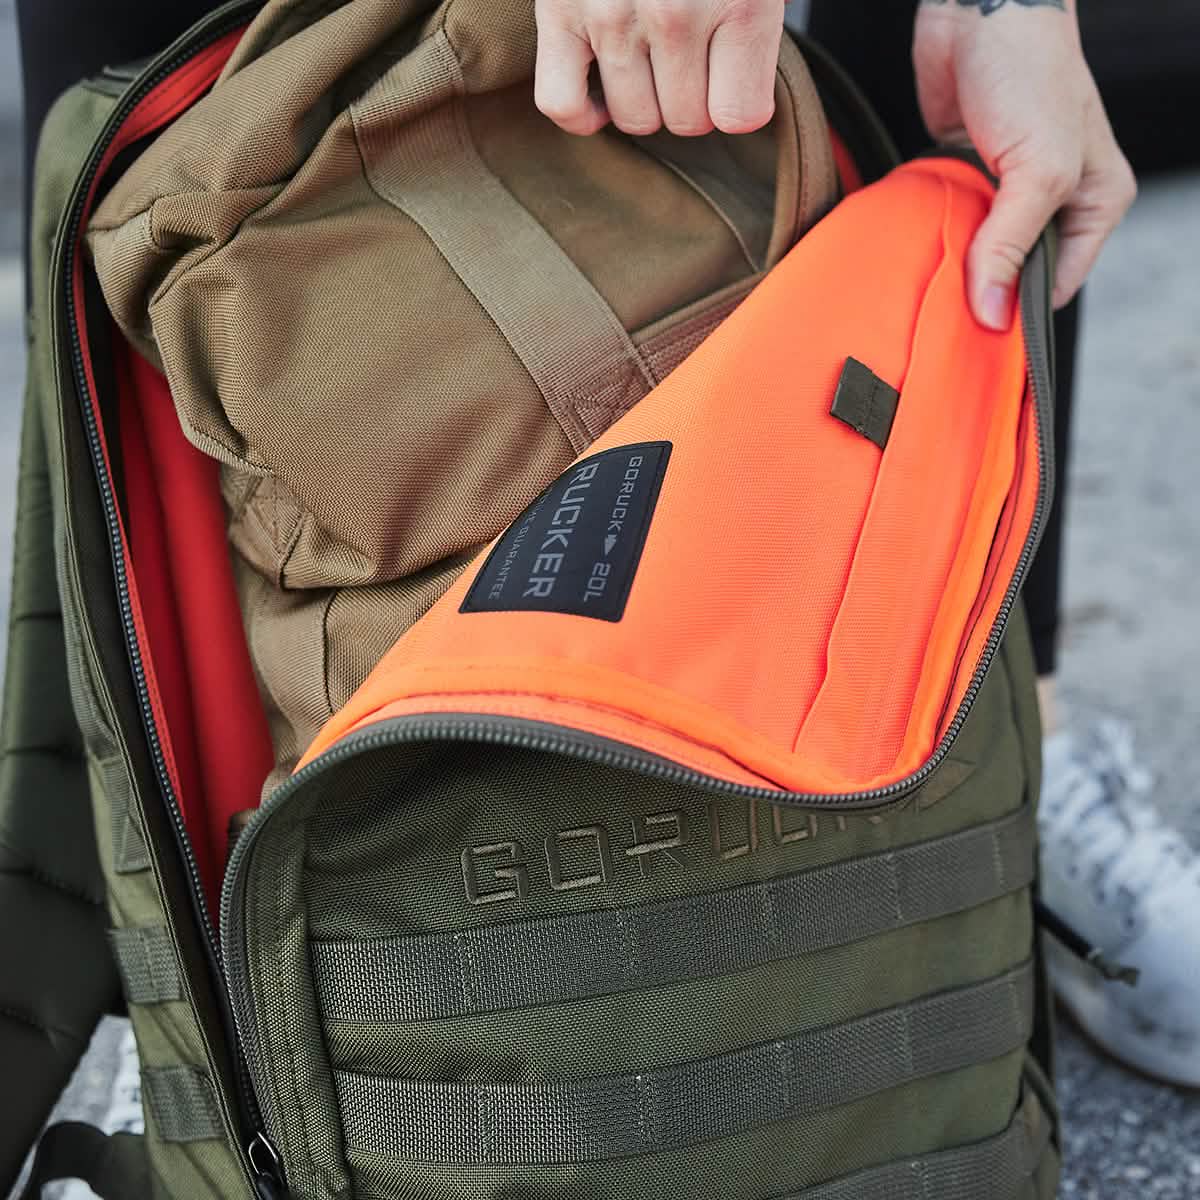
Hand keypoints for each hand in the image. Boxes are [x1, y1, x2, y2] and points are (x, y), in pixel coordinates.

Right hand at [534, 0, 784, 137]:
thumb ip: (754, 22)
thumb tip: (739, 96)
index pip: (740, 116)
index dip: (738, 101)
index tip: (732, 75)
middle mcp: (676, 13)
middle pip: (687, 121)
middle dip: (693, 97)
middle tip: (690, 56)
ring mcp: (613, 14)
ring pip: (635, 118)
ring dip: (645, 99)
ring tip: (650, 59)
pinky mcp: (560, 9)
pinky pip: (563, 102)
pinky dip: (584, 113)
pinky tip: (602, 96)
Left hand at [913, 0, 1135, 328]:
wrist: (978, 11)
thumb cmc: (1029, 73)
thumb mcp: (1036, 169)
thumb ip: (1011, 245)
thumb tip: (993, 315)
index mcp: (1094, 205)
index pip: (1055, 286)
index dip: (1015, 313)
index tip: (975, 338)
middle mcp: (1054, 204)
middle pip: (1013, 276)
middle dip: (980, 294)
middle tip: (942, 320)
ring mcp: (1006, 193)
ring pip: (977, 255)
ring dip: (952, 270)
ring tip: (925, 292)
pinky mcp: (966, 178)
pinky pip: (949, 227)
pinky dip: (933, 239)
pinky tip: (915, 255)